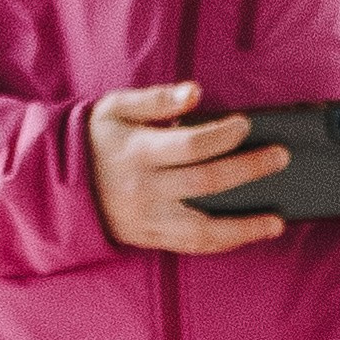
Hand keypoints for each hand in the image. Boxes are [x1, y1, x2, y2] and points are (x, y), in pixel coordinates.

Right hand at [88, 81, 288, 253]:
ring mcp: (147, 219)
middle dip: (248, 170)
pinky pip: (192, 246)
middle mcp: (144, 190)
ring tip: (276, 222)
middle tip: (280, 157)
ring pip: (203, 230)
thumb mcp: (116, 107)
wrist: (59, 186)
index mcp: (137, 152)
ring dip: (244, 227)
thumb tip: (195, 93)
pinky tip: (250, 233)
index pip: (189, 145)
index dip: (222, 136)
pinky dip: (225, 242)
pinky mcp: (149, 238)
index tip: (245, 125)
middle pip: (205, 183)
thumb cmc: (96, 139)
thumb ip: (156, 99)